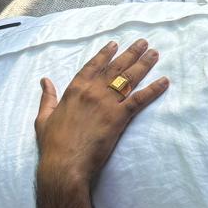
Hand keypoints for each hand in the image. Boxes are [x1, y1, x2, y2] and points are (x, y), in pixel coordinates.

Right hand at [35, 39, 168, 187]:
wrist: (65, 164)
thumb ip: (47, 98)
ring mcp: (106, 103)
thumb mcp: (43, 118)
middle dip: (131, 53)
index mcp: (74, 90)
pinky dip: (153, 89)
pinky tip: (164, 81)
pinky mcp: (119, 118)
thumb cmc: (53, 144)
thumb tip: (45, 80)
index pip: (93, 66)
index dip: (105, 54)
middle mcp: (92, 91)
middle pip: (115, 68)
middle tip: (143, 43)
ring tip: (154, 54)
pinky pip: (139, 99)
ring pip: (129, 79)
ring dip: (144, 65)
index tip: (115, 44)